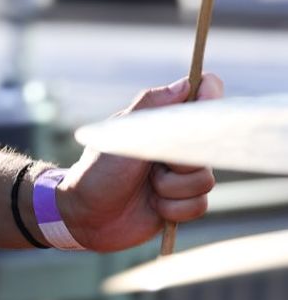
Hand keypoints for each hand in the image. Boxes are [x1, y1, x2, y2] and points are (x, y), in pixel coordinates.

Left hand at [56, 73, 223, 251]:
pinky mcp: (183, 202)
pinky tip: (154, 207)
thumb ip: (152, 106)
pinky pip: (199, 205)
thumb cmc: (100, 169)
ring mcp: (181, 174)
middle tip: (154, 165)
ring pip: (205, 180)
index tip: (203, 104)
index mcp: (162, 121)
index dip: (210, 95)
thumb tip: (186, 83)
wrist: (88, 215)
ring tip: (148, 187)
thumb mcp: (122, 134)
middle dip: (180, 162)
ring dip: (172, 188)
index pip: (200, 96)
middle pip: (208, 148)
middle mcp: (177, 145)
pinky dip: (174, 208)